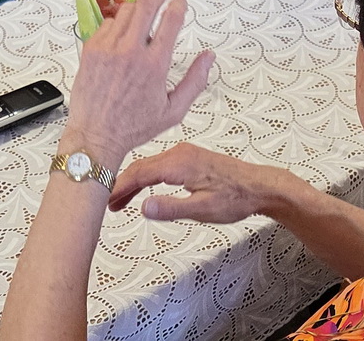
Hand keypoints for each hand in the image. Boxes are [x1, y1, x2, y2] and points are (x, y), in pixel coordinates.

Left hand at [62, 0, 214, 168]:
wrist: (95, 136)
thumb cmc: (134, 127)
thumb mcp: (174, 110)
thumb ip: (195, 81)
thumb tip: (209, 56)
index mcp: (155, 65)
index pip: (171, 20)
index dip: (178, 6)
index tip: (181, 2)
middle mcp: (131, 52)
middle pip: (147, 5)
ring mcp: (108, 48)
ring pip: (126, 11)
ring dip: (139, 7)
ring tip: (145, 11)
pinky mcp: (91, 50)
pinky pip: (107, 23)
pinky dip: (118, 23)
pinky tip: (123, 32)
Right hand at [110, 141, 287, 223]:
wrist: (259, 186)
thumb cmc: (236, 198)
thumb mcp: (202, 209)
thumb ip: (171, 208)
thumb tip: (143, 208)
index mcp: (179, 163)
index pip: (139, 173)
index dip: (119, 187)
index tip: (104, 200)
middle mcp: (179, 153)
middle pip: (140, 167)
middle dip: (121, 185)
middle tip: (107, 205)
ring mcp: (184, 153)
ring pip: (148, 166)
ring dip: (133, 182)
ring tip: (120, 201)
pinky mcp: (189, 158)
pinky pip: (159, 165)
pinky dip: (145, 178)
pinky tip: (142, 189)